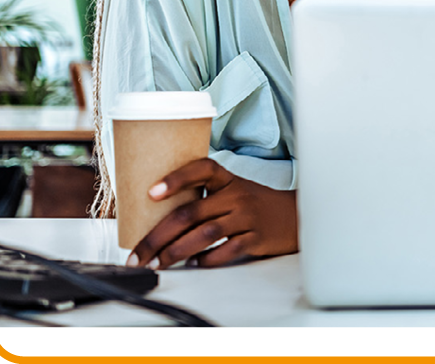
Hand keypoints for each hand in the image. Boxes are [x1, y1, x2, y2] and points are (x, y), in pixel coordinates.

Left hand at [126, 158, 297, 268]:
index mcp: (228, 179)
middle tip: (138, 253)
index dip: (176, 179)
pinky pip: (227, 250)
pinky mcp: (256, 238)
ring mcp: (248, 217)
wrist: (295, 215)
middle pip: (191, 212)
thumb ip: (205, 198)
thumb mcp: (234, 190)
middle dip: (159, 235)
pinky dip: (206, 260)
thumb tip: (159, 217)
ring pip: (205, 234)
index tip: (151, 192)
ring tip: (158, 263)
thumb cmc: (256, 203)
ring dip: (176, 251)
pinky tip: (192, 264)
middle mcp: (237, 195)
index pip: (201, 169)